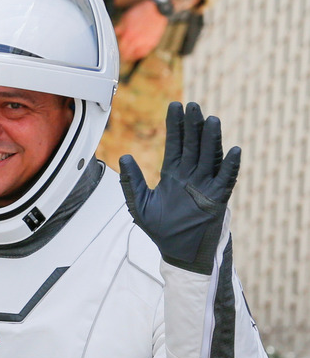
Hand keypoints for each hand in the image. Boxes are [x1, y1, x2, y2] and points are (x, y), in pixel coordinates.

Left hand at [114, 0, 168, 61]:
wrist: (157, 11)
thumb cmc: (142, 13)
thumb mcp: (126, 17)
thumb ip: (119, 28)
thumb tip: (114, 33)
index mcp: (127, 35)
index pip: (119, 48)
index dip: (116, 50)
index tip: (115, 51)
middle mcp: (135, 41)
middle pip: (126, 54)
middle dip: (122, 55)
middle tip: (120, 55)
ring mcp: (144, 44)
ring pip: (134, 56)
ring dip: (129, 57)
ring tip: (127, 57)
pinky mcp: (151, 44)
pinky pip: (143, 53)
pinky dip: (138, 55)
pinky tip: (136, 54)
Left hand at [118, 102, 239, 274]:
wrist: (177, 252)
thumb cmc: (159, 230)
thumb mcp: (138, 204)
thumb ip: (131, 181)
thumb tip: (124, 156)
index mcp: (172, 175)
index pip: (175, 144)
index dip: (175, 125)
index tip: (175, 105)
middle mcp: (190, 176)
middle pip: (193, 145)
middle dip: (192, 126)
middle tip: (193, 106)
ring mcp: (205, 185)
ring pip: (209, 157)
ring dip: (211, 139)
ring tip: (210, 120)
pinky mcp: (217, 198)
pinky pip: (226, 179)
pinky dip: (230, 166)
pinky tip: (233, 150)